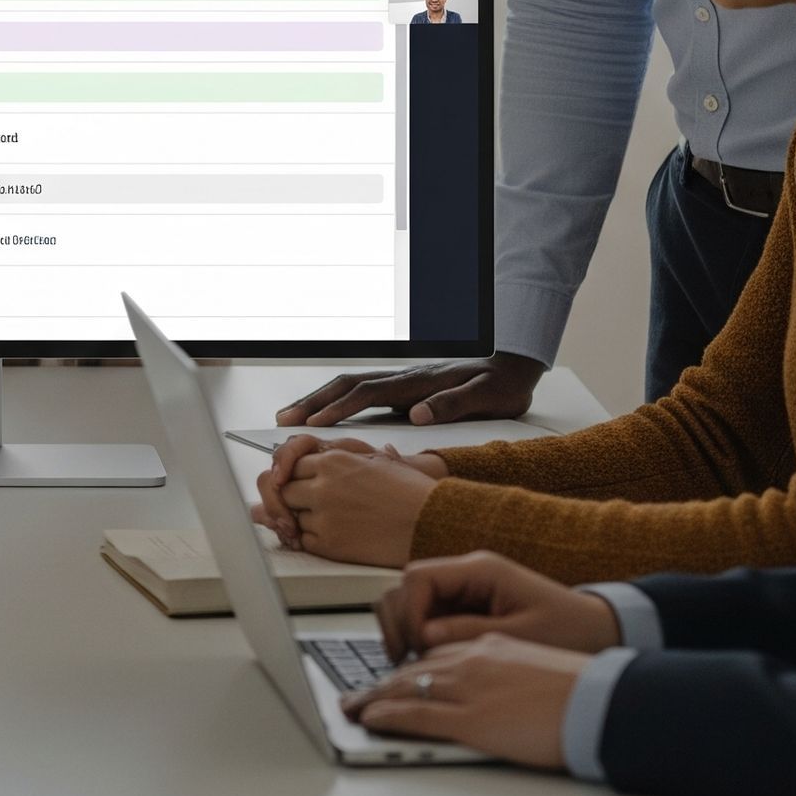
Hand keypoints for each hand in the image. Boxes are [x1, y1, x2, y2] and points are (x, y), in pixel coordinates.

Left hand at [262, 447, 438, 565]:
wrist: (432, 523)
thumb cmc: (409, 491)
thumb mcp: (373, 462)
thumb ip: (336, 461)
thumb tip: (317, 462)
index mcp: (333, 460)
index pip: (290, 465)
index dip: (296, 476)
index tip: (302, 484)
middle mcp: (323, 486)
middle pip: (285, 491)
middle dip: (294, 499)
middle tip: (312, 506)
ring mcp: (325, 516)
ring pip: (293, 518)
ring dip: (305, 521)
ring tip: (334, 521)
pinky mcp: (330, 544)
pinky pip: (305, 542)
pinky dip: (314, 541)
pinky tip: (336, 536)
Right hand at [276, 352, 543, 428]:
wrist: (511, 368)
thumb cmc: (499, 387)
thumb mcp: (485, 398)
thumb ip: (452, 404)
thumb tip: (418, 414)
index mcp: (416, 383)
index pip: (368, 394)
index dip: (340, 410)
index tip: (315, 426)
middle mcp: (402, 379)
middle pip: (347, 386)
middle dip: (313, 402)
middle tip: (284, 420)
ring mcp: (400, 382)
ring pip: (349, 386)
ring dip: (318, 399)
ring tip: (291, 415)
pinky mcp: (402, 388)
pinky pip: (359, 392)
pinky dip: (334, 400)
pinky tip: (323, 413)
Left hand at [339, 634, 587, 769]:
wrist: (602, 702)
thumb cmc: (581, 691)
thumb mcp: (535, 667)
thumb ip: (506, 671)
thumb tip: (494, 689)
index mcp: (489, 645)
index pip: (436, 651)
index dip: (410, 666)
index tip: (393, 678)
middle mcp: (471, 660)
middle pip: (413, 666)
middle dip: (382, 682)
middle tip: (358, 694)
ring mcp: (469, 687)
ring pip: (406, 687)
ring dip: (375, 698)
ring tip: (354, 708)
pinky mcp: (471, 718)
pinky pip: (417, 714)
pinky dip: (390, 715)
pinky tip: (372, 719)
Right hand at [374, 552, 622, 663]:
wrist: (601, 631)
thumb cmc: (570, 632)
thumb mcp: (520, 637)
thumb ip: (469, 634)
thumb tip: (423, 637)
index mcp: (480, 570)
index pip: (419, 578)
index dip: (408, 612)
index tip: (414, 647)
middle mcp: (466, 575)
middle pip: (406, 585)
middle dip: (397, 621)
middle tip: (401, 659)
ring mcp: (464, 591)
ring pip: (410, 600)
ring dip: (404, 628)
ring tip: (410, 664)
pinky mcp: (466, 609)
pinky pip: (427, 616)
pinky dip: (418, 636)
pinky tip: (426, 663)